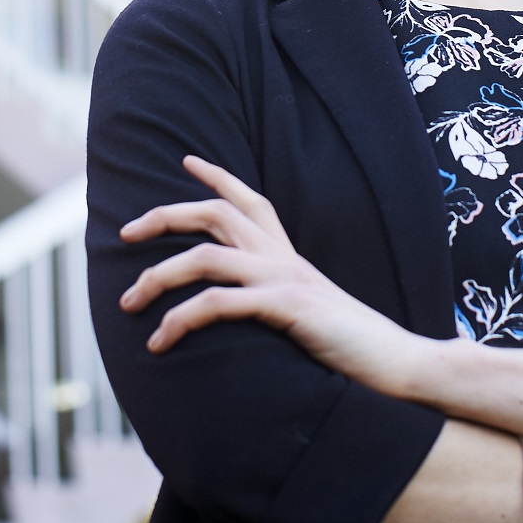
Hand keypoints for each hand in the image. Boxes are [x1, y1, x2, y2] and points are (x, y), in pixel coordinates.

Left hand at [117, 156, 429, 392]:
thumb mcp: (309, 314)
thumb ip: (277, 301)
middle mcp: (284, 258)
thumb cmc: (352, 348)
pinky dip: (181, 318)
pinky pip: (219, 303)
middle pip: (215, 214)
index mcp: (289, 257)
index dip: (217, 177)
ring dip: (158, 276)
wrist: (398, 364)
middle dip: (163, 217)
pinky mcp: (286, 307)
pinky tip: (161, 340)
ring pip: (204, 257)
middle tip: (124, 233)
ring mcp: (285, 279)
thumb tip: (245, 308)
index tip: (186, 159)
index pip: (250, 201)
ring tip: (129, 302)